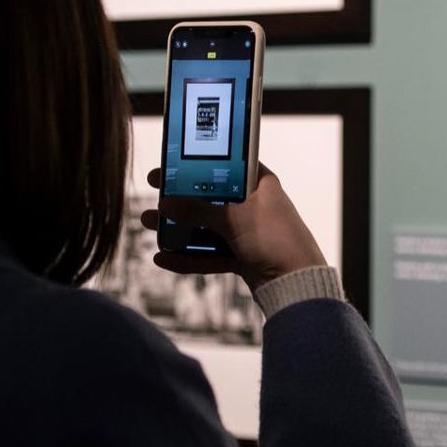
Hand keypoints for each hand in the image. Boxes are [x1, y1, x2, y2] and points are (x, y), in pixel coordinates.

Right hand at [140, 164, 327, 291]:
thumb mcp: (234, 219)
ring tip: (150, 223)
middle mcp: (254, 205)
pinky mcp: (243, 256)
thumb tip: (166, 203)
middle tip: (155, 192)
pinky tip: (164, 257)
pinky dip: (189, 256)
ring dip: (180, 228)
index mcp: (260, 184)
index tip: (172, 163)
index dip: (199, 164)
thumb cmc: (275, 240)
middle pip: (211, 197)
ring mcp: (248, 232)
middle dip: (181, 198)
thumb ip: (198, 210)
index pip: (226, 165)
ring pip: (208, 227)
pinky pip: (210, 253)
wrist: (297, 284)